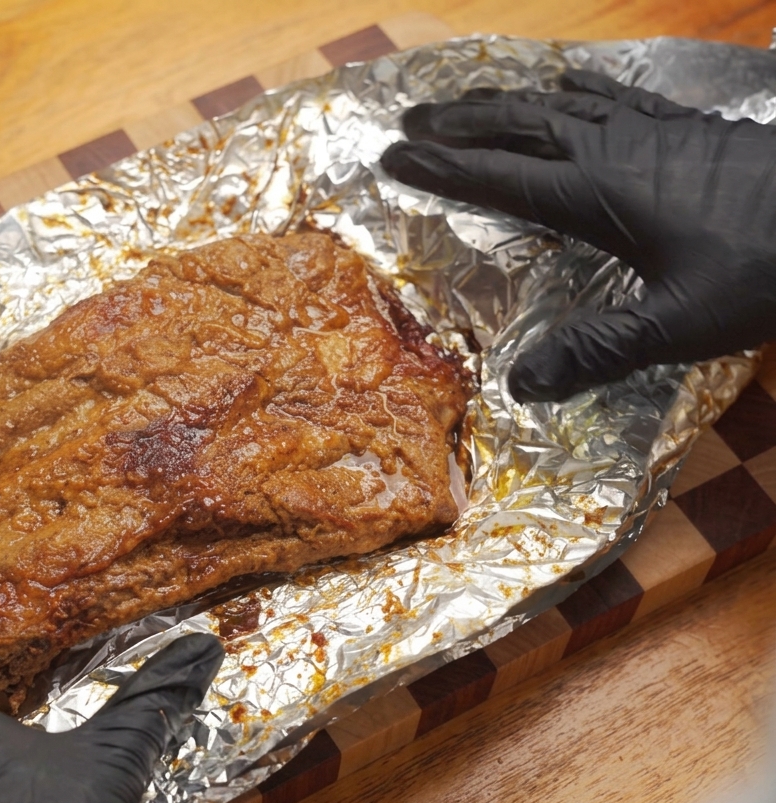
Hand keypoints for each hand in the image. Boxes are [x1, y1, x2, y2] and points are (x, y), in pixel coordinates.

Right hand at [380, 69, 775, 400]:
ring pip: (557, 106)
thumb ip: (600, 350)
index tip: (392, 155)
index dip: (441, 168)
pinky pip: (613, 97)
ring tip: (464, 101)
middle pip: (517, 127)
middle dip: (458, 123)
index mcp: (598, 197)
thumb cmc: (767, 266)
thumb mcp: (681, 323)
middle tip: (409, 120)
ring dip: (503, 103)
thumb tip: (519, 386)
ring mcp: (650, 131)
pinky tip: (567, 88)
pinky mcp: (684, 127)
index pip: (499, 178)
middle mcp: (612, 153)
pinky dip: (574, 92)